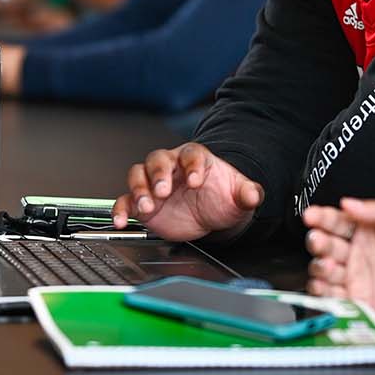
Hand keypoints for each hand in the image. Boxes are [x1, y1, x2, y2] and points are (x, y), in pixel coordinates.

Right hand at [111, 143, 262, 241]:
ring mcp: (154, 184)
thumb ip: (248, 193)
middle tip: (163, 191)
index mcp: (195, 159)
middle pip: (157, 159)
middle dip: (158, 174)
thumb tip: (253, 195)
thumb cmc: (222, 197)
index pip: (190, 153)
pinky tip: (121, 221)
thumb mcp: (239, 195)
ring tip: (146, 207)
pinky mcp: (142, 202)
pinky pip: (125, 200)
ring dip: (139, 189)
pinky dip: (120, 209)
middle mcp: (171, 168)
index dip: (191, 165)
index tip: (195, 181)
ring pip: (138, 175)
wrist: (210, 214)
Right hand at [304, 198, 374, 325]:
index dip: (320, 217)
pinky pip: (331, 295)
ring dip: (319, 266)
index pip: (336, 220)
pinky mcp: (358, 299)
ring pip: (323, 269)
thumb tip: (347, 202)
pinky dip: (322, 291)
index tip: (311, 215)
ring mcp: (355, 275)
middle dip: (317, 241)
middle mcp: (356, 251)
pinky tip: (325, 285)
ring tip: (329, 266)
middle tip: (320, 241)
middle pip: (324, 243)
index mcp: (365, 229)